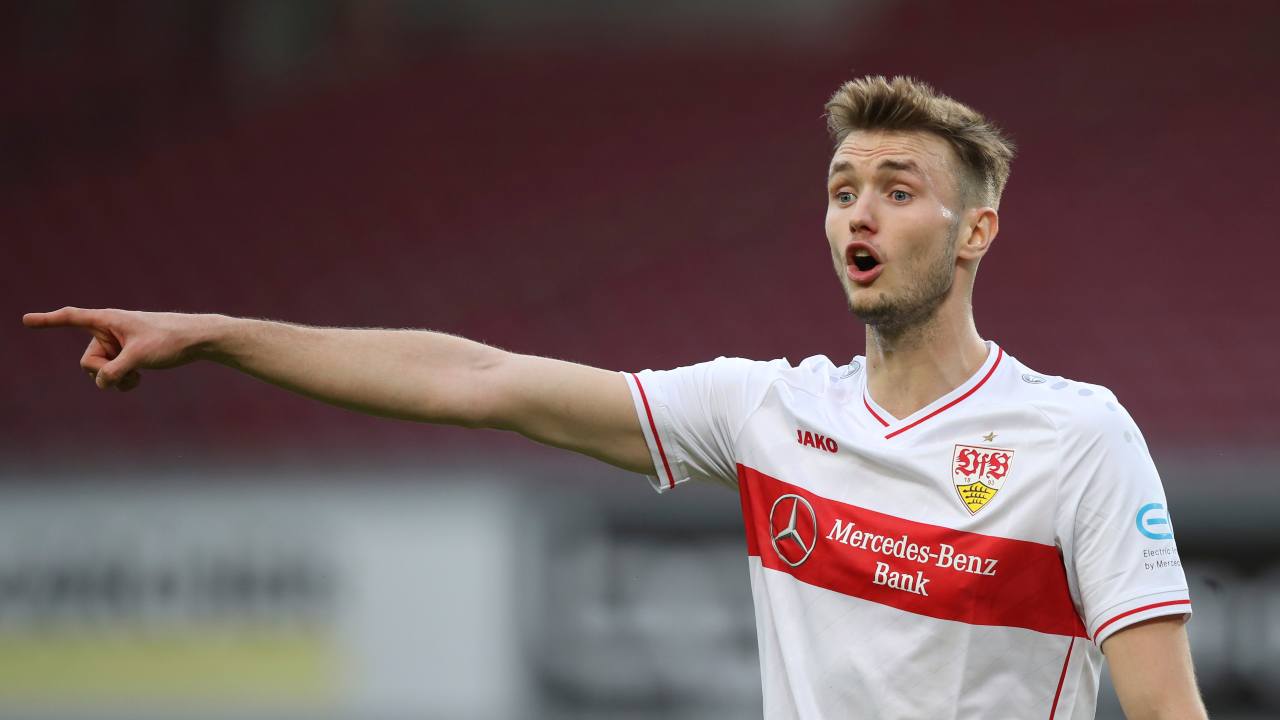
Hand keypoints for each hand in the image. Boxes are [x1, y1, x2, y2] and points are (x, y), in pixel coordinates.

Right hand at [23, 307, 210, 391]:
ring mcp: (117, 344)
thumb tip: (102, 382)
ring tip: (139, 374)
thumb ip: (115, 371)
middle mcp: (108, 330)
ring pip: (100, 372)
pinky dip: (123, 381)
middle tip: (130, 367)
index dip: (48, 321)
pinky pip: (113, 375)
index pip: (72, 318)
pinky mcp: (126, 355)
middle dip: (104, 371)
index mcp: (108, 320)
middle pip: (88, 362)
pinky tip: (140, 378)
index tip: (26, 320)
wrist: (197, 340)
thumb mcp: (139, 356)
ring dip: (117, 379)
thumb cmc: (170, 340)